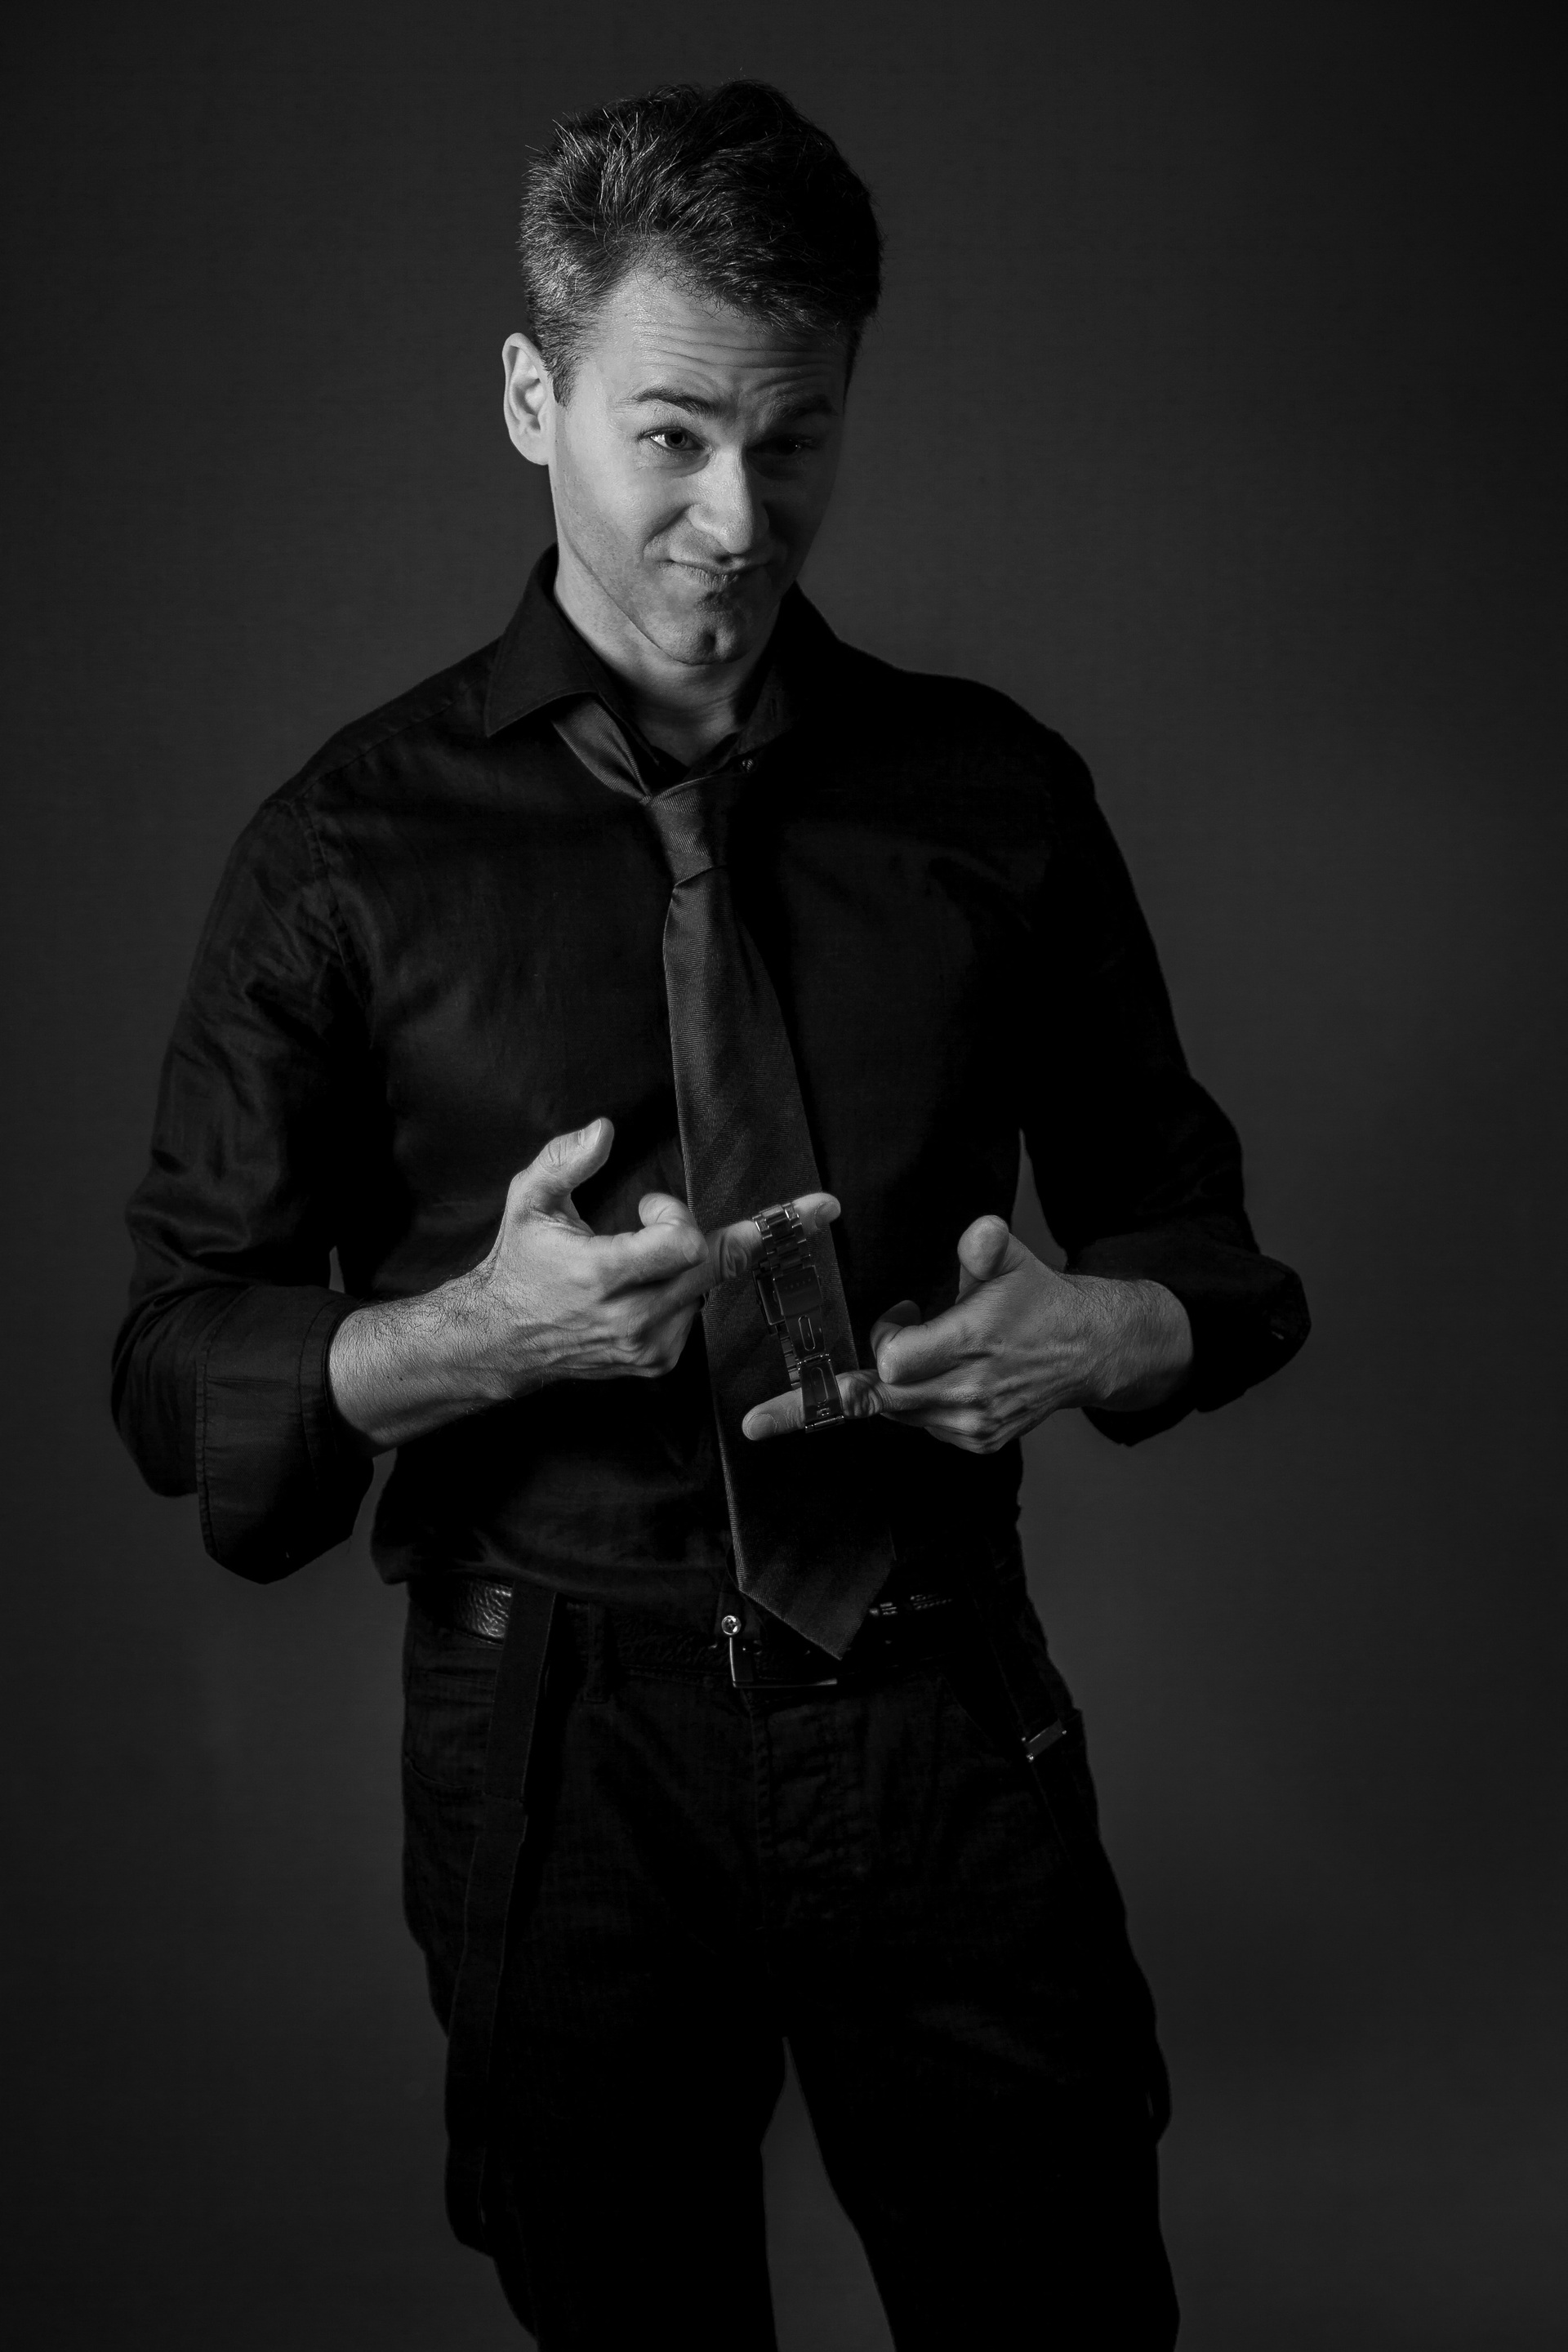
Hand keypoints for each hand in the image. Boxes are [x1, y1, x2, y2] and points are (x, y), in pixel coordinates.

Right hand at [328, 1117, 838, 1449]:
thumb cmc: (519, 1262)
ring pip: (706, 1287)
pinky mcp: (658, 1363)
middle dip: (761, 1231)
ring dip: (694, 1259)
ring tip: (642, 1252)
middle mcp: (631, 1317)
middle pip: (717, 1265)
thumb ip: (564, 1161)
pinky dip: (683, 1289)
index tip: (655, 1204)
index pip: (683, 1245)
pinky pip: (694, 1311)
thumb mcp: (528, 1201)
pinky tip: (645, 1286)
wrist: (501, 1341)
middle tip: (826, 1207)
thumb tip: (605, 1129)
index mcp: (600, 1275)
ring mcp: (648, 1346)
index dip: (678, 1217)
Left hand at [742, 1214, 1191, 1451]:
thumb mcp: (1014, 1260)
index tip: (901, 1316)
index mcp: (976, 1343)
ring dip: (888, 1388)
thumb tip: (977, 1233)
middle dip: (856, 1379)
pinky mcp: (976, 1441)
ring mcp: (973, 1422)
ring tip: (915, 1354)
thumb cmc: (1040, 1301)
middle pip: (883, 1396)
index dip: (884, 1340)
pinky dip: (913, 1405)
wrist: (1087, 1351)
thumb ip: (987, 1245)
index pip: (894, 1363)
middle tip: (804, 1387)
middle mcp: (972, 1391)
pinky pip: (920, 1426)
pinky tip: (936, 1378)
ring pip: (897, 1413)